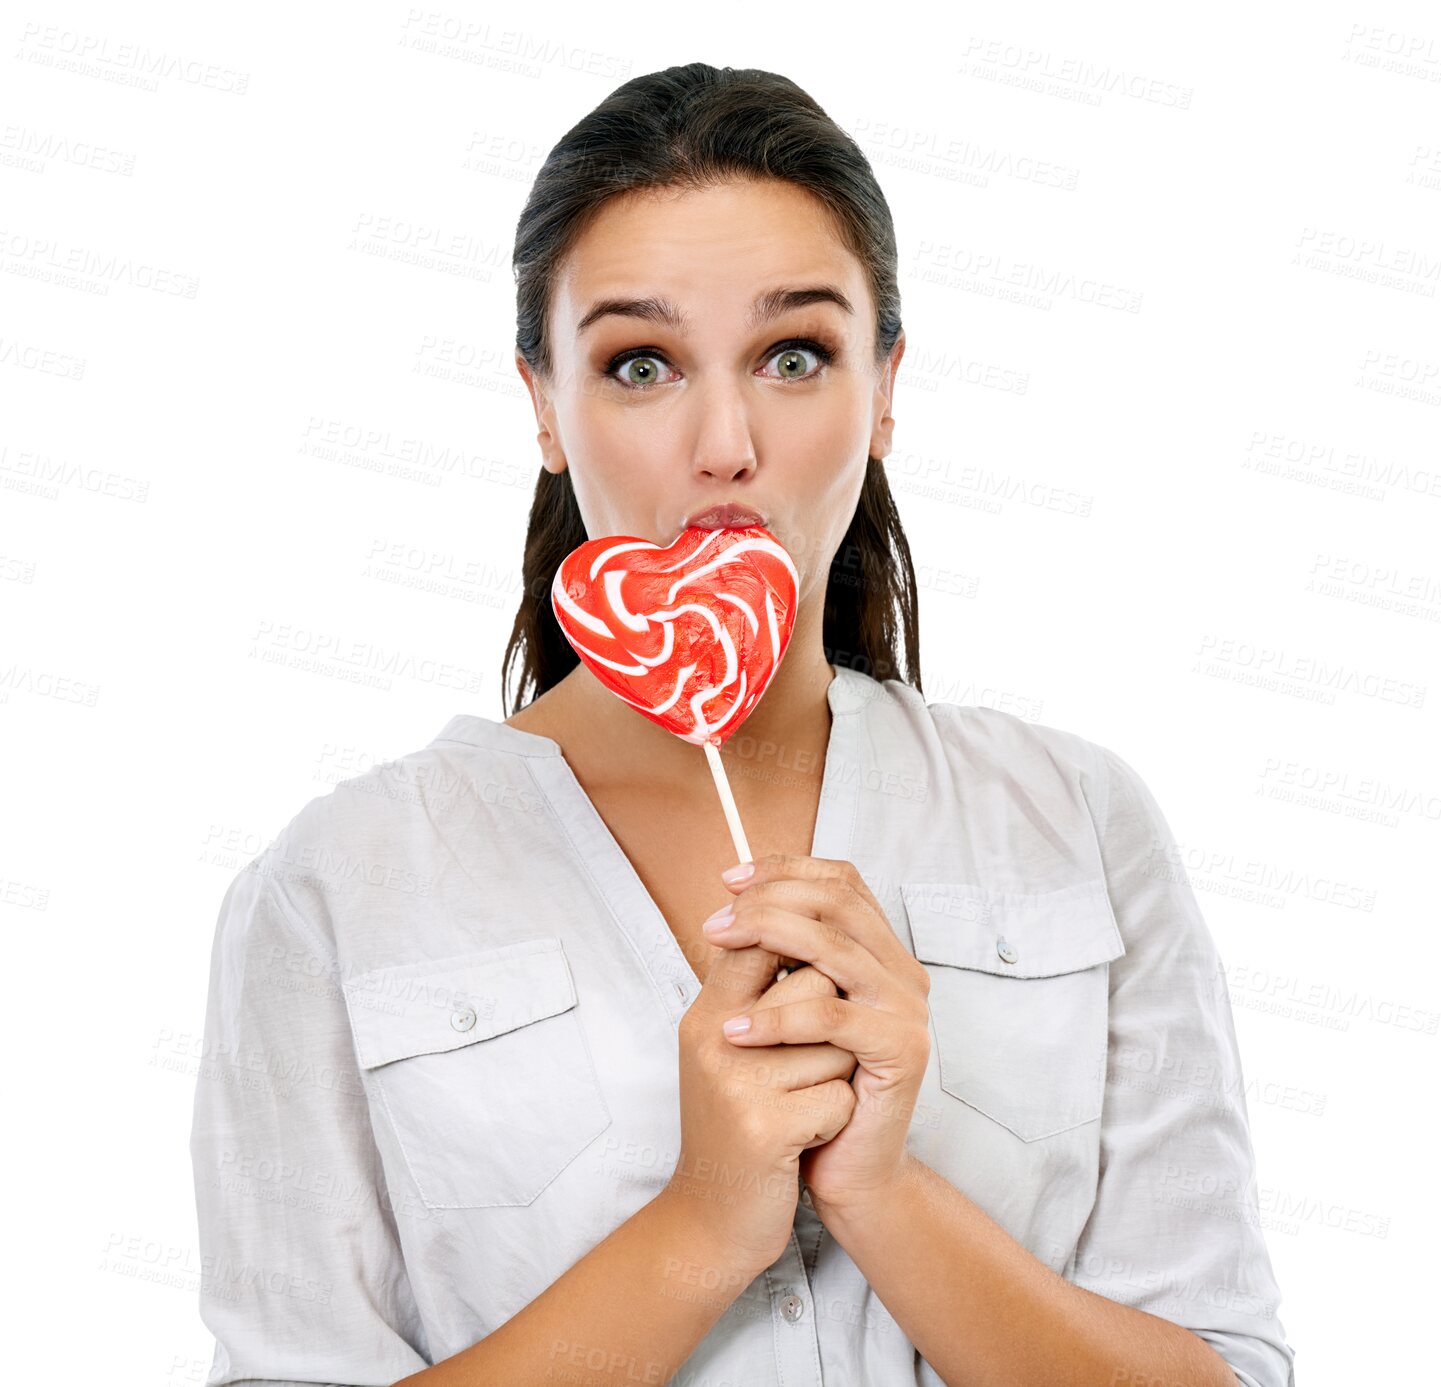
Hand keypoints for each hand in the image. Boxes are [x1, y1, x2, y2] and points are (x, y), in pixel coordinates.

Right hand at [666, 935, 856, 1276]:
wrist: (712, 1221)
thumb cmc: (737, 1125)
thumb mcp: (728, 1049)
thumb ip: (754, 990)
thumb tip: (801, 922)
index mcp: (706, 1014)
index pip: (761, 936)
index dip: (805, 947)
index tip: (823, 978)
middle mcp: (714, 1040)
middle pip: (816, 984)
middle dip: (833, 1021)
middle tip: (807, 1063)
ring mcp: (737, 1083)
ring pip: (837, 1042)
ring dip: (837, 1073)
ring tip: (801, 1102)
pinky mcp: (765, 1129)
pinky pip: (839, 1098)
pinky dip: (835, 1121)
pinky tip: (803, 1140)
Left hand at [710, 853, 930, 1216]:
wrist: (847, 1170)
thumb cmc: (811, 1087)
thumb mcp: (790, 1008)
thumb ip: (779, 958)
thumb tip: (731, 901)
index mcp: (881, 951)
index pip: (840, 881)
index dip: (786, 870)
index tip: (730, 879)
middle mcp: (903, 971)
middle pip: (837, 904)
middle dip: (769, 901)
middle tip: (716, 921)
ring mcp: (908, 1008)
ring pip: (835, 949)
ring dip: (768, 938)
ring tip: (717, 949)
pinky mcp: (903, 1049)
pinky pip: (833, 1017)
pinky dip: (779, 1018)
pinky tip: (736, 1031)